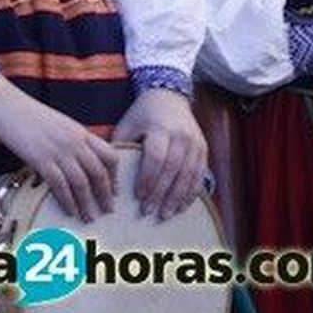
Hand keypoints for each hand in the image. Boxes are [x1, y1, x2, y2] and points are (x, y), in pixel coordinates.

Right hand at [0, 74, 118, 222]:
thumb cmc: (28, 113)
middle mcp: (74, 141)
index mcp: (80, 131)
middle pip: (98, 173)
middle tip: (108, 211)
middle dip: (105, 195)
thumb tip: (78, 161)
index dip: (115, 176)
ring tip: (89, 217)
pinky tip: (69, 210)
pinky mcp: (40, 158)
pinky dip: (67, 201)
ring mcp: (58, 150)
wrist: (4, 103)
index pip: (109, 155)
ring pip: (81, 183)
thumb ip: (72, 140)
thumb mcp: (58, 123)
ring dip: (87, 203)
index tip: (114, 191)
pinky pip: (59, 185)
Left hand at [110, 88, 207, 220]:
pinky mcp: (204, 151)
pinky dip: (191, 193)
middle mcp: (182, 137)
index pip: (156, 158)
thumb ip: (121, 146)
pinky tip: (181, 207)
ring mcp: (196, 144)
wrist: (169, 97)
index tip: (139, 196)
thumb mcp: (128, 123)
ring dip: (177, 198)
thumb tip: (108, 173)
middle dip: (161, 194)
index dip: (148, 178)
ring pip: (189, 176)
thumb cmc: (143, 113)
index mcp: (161, 129)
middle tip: (150, 212)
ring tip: (165, 215)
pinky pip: (199, 176)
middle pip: (173, 170)